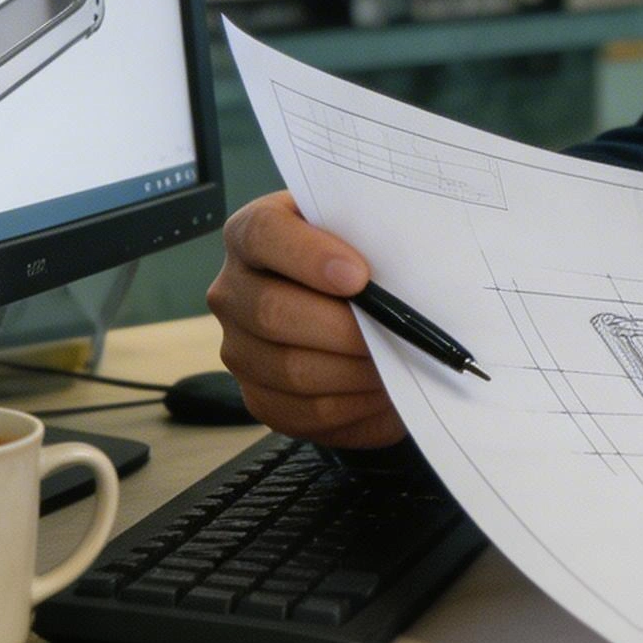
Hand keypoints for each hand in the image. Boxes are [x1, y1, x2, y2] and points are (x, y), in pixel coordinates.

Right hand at [205, 192, 405, 448]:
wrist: (356, 306)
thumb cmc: (363, 259)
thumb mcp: (366, 231)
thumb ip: (376, 236)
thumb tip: (409, 267)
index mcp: (252, 234)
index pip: (262, 234)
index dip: (307, 255)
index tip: (359, 277)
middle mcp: (233, 290)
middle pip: (271, 311)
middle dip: (342, 327)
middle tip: (394, 331)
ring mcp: (239, 348)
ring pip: (290, 368)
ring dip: (354, 370)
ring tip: (398, 361)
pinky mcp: (258, 396)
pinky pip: (302, 411)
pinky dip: (351, 404)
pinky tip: (382, 389)